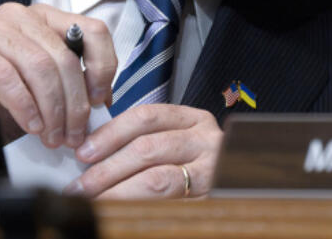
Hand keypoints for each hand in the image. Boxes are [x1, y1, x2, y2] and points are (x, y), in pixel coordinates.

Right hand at [0, 2, 116, 148]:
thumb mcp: (44, 88)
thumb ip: (71, 87)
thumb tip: (102, 102)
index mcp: (46, 18)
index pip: (92, 30)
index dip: (103, 66)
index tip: (100, 101)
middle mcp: (21, 15)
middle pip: (64, 57)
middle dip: (74, 103)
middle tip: (74, 135)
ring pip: (38, 67)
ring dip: (51, 109)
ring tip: (52, 137)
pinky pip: (5, 77)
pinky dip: (23, 105)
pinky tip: (30, 125)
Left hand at [66, 103, 222, 198]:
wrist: (250, 188)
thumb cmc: (198, 164)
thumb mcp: (179, 141)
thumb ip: (147, 140)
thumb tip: (92, 153)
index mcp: (194, 120)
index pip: (147, 117)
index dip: (110, 133)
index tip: (83, 151)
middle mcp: (206, 142)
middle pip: (148, 148)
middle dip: (107, 168)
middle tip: (81, 186)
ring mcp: (212, 172)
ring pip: (156, 179)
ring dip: (117, 192)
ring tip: (93, 201)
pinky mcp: (210, 200)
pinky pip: (168, 206)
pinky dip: (137, 209)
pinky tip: (119, 213)